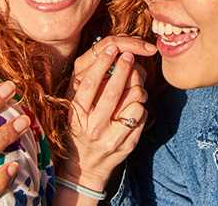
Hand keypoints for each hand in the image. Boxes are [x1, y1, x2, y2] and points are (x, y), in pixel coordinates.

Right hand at [61, 37, 153, 191]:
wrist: (84, 168)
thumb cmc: (80, 130)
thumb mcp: (74, 111)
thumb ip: (84, 88)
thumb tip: (105, 58)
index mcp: (77, 115)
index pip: (89, 84)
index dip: (101, 63)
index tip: (111, 49)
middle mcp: (92, 127)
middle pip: (113, 92)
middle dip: (124, 69)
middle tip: (129, 56)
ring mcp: (111, 138)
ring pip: (133, 102)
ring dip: (137, 89)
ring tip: (134, 86)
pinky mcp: (127, 145)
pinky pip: (142, 116)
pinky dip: (142, 106)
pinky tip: (135, 106)